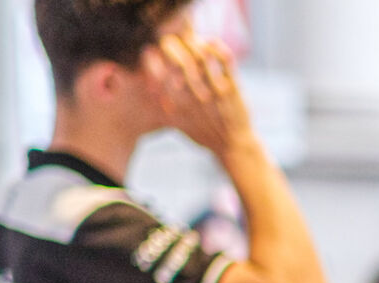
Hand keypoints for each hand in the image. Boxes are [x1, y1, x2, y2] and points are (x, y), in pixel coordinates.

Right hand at [152, 35, 255, 158]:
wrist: (234, 146)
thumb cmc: (203, 134)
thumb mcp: (177, 123)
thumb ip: (162, 107)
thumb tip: (145, 89)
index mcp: (178, 105)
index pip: (159, 73)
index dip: (153, 57)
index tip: (154, 50)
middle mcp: (195, 97)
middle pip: (180, 60)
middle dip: (174, 46)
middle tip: (174, 40)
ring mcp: (215, 91)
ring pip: (202, 56)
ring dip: (195, 43)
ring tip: (192, 40)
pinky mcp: (233, 87)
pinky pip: (225, 60)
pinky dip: (217, 47)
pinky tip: (210, 42)